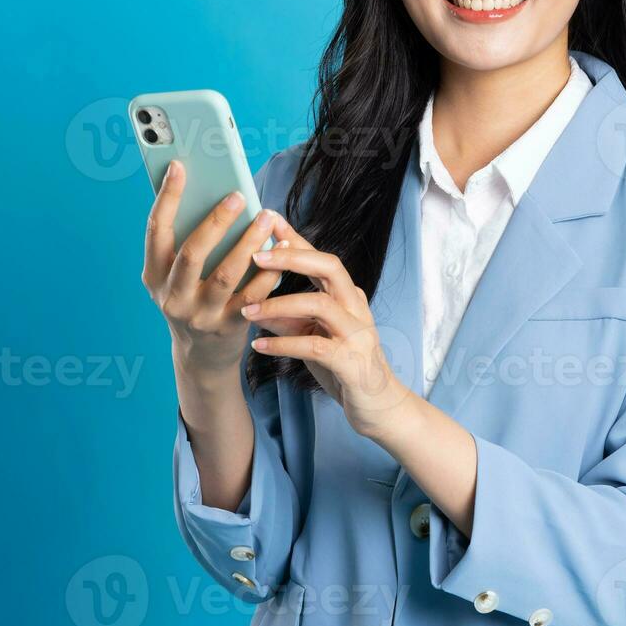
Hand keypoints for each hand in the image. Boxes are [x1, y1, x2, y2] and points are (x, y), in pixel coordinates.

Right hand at [143, 160, 287, 379]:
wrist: (201, 356)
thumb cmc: (192, 298)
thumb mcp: (176, 275)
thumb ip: (187, 241)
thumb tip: (211, 192)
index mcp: (154, 275)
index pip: (156, 231)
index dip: (167, 197)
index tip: (180, 167)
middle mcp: (172, 296)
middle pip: (192, 252)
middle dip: (215, 221)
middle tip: (238, 195)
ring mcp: (200, 314)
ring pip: (226, 274)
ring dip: (248, 243)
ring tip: (266, 218)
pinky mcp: (228, 327)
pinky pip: (252, 295)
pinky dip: (268, 271)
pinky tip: (281, 249)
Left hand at [241, 214, 414, 439]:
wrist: (379, 406)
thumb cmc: (344, 366)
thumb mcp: (311, 336)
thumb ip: (287, 318)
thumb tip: (253, 301)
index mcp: (346, 296)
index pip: (321, 258)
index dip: (296, 238)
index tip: (268, 219)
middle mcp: (355, 307)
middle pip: (329, 267)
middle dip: (292, 258)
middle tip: (256, 255)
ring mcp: (357, 333)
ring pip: (320, 305)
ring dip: (280, 304)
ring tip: (247, 311)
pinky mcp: (352, 362)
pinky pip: (314, 346)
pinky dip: (284, 344)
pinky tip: (259, 346)